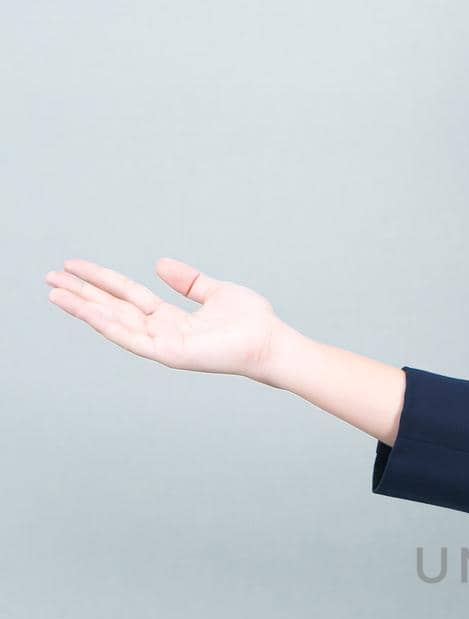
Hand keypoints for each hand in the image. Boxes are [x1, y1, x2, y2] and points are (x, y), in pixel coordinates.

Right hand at [45, 256, 287, 381]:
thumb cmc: (251, 323)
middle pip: (112, 308)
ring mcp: (163, 345)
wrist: (271, 343)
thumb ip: (187, 281)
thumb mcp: (214, 292)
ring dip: (83, 308)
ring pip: (114, 324)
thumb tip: (158, 264)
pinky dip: (107, 324)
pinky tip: (87, 310)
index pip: (125, 295)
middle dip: (80, 294)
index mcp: (169, 318)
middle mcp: (161, 332)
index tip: (72, 266)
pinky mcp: (170, 354)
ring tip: (55, 292)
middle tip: (48, 277)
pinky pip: (132, 338)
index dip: (100, 280)